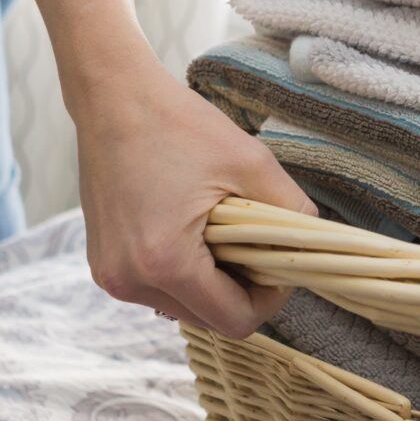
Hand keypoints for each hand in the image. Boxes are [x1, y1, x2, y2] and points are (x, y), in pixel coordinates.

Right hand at [73, 51, 314, 337]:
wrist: (114, 99)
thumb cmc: (179, 125)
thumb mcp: (252, 164)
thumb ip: (292, 211)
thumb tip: (315, 244)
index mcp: (165, 263)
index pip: (235, 321)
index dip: (270, 299)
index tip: (280, 262)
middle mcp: (129, 281)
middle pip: (209, 320)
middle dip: (241, 290)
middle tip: (256, 243)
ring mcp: (111, 275)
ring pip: (184, 307)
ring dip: (211, 282)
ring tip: (222, 231)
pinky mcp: (103, 263)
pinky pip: (158, 288)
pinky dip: (183, 271)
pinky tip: (194, 229)